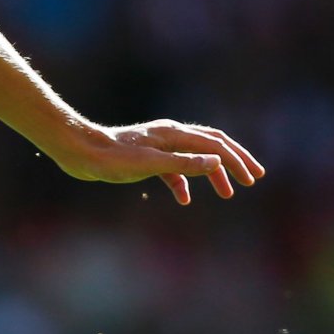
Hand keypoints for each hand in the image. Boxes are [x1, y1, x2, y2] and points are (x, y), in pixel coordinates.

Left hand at [44, 118, 266, 205]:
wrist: (80, 153)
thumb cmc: (112, 158)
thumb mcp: (151, 164)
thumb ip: (184, 164)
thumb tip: (217, 162)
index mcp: (174, 134)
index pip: (215, 145)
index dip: (237, 161)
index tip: (251, 180)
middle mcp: (170, 135)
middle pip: (211, 145)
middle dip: (234, 161)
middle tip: (253, 179)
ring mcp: (159, 146)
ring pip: (194, 159)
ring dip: (212, 175)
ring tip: (226, 194)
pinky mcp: (146, 158)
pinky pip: (173, 170)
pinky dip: (183, 183)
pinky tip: (184, 200)